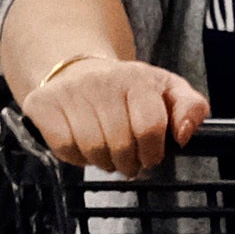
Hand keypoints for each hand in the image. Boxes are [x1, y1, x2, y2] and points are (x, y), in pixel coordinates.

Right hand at [16, 45, 211, 171]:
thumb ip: (191, 108)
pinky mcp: (43, 103)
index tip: (150, 157)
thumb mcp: (168, 91)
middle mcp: (102, 80)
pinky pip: (64, 148)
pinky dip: (76, 158)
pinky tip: (83, 147)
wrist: (77, 70)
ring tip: (107, 155)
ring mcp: (70, 91)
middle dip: (128, 163)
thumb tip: (183, 134)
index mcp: (137, 78)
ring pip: (92, 149)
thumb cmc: (128, 89)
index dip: (152, 152)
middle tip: (128, 161)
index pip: (150, 127)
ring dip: (103, 162)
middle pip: (120, 144)